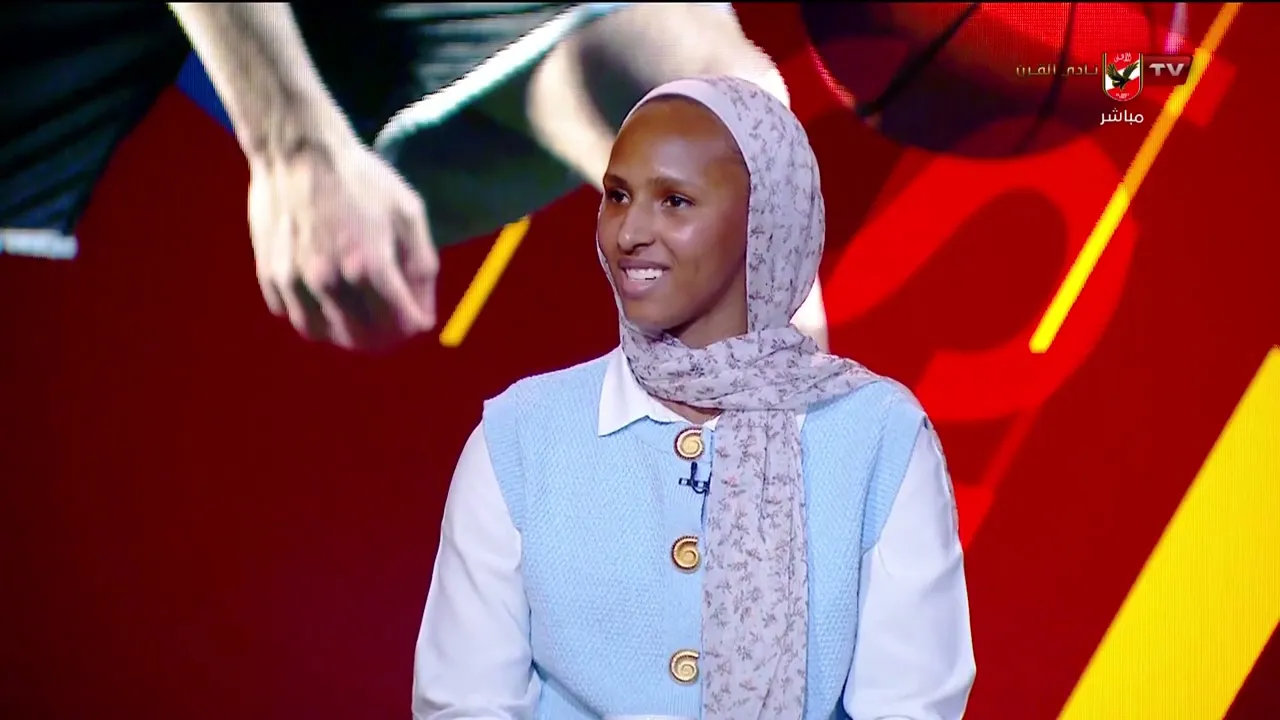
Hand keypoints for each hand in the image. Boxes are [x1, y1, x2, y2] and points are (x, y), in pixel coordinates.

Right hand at [247, 137, 437, 350]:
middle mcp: (331, 280)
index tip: (416, 318)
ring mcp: (296, 280)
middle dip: (383, 338)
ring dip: (343, 332)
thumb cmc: (360, 178)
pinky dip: (311, 313)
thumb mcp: (408, 212)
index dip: (414, 325)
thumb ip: (421, 265)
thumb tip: (424, 314)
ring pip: (322, 333)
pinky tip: (324, 296)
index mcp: (371, 265)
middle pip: (362, 338)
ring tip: (356, 317)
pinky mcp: (270, 274)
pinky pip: (292, 313)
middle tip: (390, 326)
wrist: (298, 149)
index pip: (401, 323)